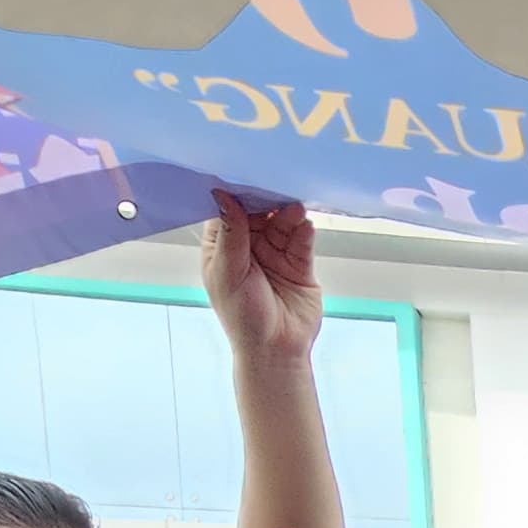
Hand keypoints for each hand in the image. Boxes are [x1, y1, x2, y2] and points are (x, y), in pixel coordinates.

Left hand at [203, 193, 321, 372]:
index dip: (236, 196)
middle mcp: (249, 247)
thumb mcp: (229, 272)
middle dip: (267, 201)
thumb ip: (230, 233)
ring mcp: (275, 255)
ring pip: (282, 225)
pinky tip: (305, 225)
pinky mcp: (299, 265)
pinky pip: (301, 242)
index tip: (244, 177)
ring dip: (288, 215)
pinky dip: (304, 231)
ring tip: (295, 209)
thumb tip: (223, 195)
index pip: (228, 212)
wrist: (275, 351)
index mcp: (223, 248)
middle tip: (276, 186)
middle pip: (258, 214)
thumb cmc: (242, 316)